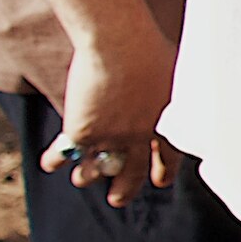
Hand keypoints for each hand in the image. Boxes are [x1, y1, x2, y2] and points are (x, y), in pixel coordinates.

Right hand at [41, 27, 180, 206]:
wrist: (120, 42)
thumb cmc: (151, 46)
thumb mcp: (177, 71)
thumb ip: (175, 89)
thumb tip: (191, 84)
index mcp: (167, 125)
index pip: (168, 158)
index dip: (163, 171)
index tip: (159, 182)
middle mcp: (140, 139)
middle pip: (132, 174)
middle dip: (124, 189)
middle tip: (117, 199)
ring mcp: (110, 138)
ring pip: (96, 169)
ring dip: (87, 176)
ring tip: (82, 179)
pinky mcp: (82, 132)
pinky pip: (66, 152)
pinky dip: (55, 158)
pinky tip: (49, 164)